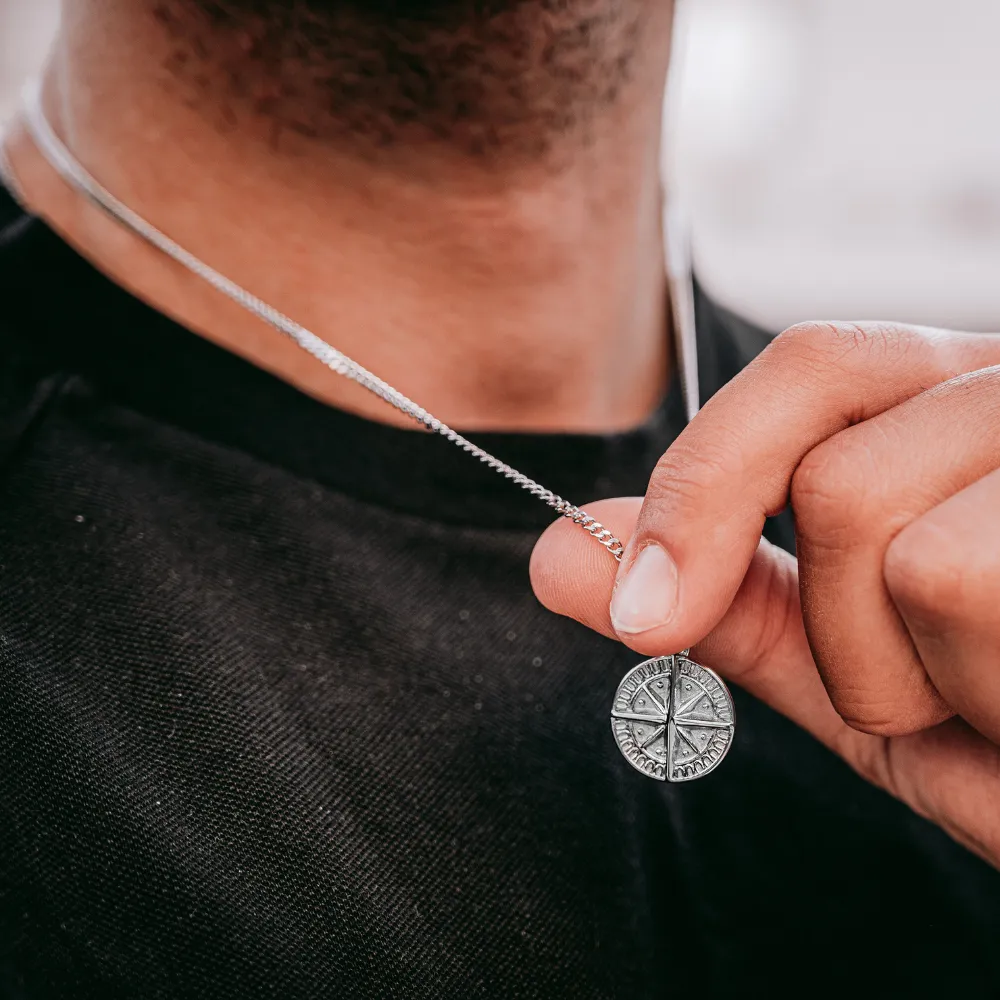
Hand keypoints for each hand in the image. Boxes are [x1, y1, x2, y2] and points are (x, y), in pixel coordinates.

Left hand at [531, 321, 999, 866]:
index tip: (644, 614)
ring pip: (893, 539)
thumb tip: (559, 554)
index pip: (809, 370)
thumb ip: (715, 596)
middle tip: (930, 681)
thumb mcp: (847, 661)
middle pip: (833, 476)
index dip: (704, 485)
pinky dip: (978, 691)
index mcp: (961, 403)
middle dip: (844, 630)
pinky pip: (959, 581)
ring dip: (912, 676)